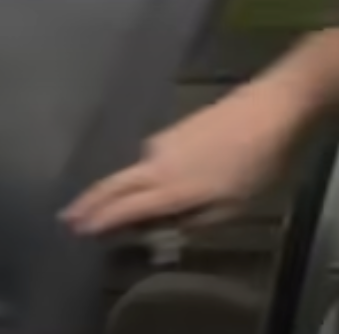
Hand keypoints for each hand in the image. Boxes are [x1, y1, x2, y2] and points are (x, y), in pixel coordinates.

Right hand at [61, 81, 306, 235]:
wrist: (271, 109)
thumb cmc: (256, 164)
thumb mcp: (232, 206)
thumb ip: (195, 220)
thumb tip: (166, 227)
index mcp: (171, 187)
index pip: (125, 208)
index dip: (100, 221)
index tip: (77, 230)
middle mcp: (157, 162)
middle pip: (115, 185)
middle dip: (90, 202)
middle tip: (67, 216)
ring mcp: (164, 142)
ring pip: (130, 171)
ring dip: (113, 189)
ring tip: (99, 207)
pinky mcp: (174, 130)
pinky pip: (145, 160)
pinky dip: (135, 175)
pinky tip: (139, 184)